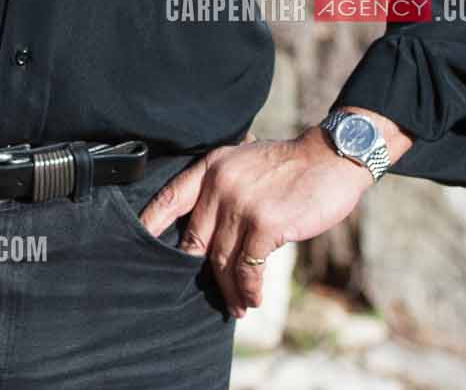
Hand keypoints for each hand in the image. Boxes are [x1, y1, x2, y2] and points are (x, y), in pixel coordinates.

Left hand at [138, 130, 376, 314]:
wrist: (330, 158)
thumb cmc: (289, 165)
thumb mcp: (245, 161)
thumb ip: (222, 186)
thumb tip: (207, 230)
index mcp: (211, 166)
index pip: (170, 197)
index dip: (150, 222)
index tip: (135, 244)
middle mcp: (220, 184)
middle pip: (194, 239)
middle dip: (196, 271)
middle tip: (206, 293)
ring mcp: (241, 204)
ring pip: (221, 259)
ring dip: (228, 289)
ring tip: (236, 307)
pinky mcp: (265, 224)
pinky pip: (248, 267)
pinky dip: (249, 289)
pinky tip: (253, 299)